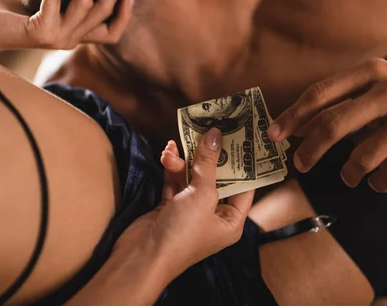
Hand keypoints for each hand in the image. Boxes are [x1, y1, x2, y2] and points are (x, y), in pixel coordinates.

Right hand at [115, 128, 254, 277]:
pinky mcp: (170, 208)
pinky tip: (168, 151)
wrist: (142, 257)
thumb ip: (208, 163)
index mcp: (231, 221)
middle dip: (210, 156)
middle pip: (217, 179)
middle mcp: (213, 217)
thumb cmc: (183, 232)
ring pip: (193, 178)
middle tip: (210, 129)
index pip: (244, 187)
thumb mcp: (202, 194)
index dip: (243, 163)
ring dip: (185, 161)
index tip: (242, 138)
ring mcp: (190, 212)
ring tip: (178, 142)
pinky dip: (172, 168)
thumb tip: (215, 134)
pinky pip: (175, 182)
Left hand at [269, 58, 386, 192]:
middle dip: (311, 150)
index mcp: (373, 71)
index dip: (293, 116)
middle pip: (336, 123)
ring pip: (364, 156)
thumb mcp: (375, 87)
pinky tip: (378, 181)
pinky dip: (379, 183)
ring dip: (350, 173)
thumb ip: (337, 103)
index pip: (322, 93)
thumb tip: (295, 128)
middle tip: (300, 165)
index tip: (273, 136)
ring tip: (350, 177)